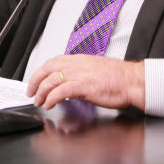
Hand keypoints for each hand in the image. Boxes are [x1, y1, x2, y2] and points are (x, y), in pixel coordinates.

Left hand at [26, 55, 144, 110]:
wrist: (132, 80)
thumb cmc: (119, 78)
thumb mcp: (95, 70)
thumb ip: (81, 74)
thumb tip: (71, 83)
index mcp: (79, 59)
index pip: (53, 62)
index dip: (41, 71)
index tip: (36, 80)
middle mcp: (77, 64)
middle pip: (47, 69)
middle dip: (35, 81)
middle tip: (31, 92)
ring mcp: (79, 74)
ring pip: (51, 80)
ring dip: (41, 92)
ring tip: (38, 101)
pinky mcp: (83, 86)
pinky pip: (61, 91)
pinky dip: (52, 98)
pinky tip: (49, 104)